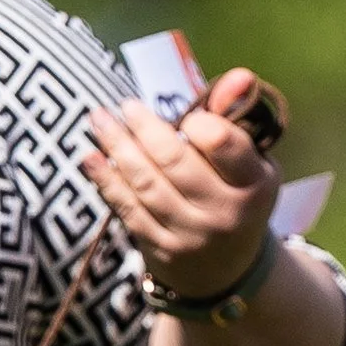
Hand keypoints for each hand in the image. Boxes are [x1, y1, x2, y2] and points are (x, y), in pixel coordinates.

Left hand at [84, 64, 279, 298]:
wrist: (227, 269)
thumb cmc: (236, 196)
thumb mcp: (251, 162)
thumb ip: (238, 117)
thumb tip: (239, 76)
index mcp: (254, 184)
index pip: (223, 144)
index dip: (198, 122)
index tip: (185, 114)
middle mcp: (225, 214)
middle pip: (175, 162)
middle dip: (145, 127)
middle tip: (125, 105)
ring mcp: (191, 236)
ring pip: (147, 185)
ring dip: (118, 147)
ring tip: (99, 119)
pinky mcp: (161, 251)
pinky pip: (128, 210)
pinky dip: (105, 181)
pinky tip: (90, 157)